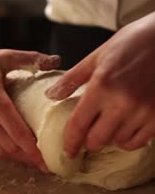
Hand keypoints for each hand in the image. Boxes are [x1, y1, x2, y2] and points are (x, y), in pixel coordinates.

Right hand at [0, 47, 59, 168]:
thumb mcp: (3, 57)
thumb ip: (31, 58)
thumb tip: (57, 60)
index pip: (18, 132)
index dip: (34, 149)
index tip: (48, 159)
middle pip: (12, 147)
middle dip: (30, 158)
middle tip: (48, 164)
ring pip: (0, 151)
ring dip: (18, 158)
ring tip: (35, 162)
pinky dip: (4, 151)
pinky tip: (16, 152)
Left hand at [46, 14, 154, 155]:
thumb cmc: (132, 43)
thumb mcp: (97, 56)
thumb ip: (72, 78)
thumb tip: (51, 95)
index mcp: (102, 86)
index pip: (78, 124)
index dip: (70, 142)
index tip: (67, 151)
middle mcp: (122, 102)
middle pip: (96, 140)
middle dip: (88, 141)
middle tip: (88, 134)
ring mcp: (142, 111)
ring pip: (117, 142)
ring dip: (109, 138)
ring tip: (108, 124)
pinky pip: (137, 142)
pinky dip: (128, 140)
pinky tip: (125, 128)